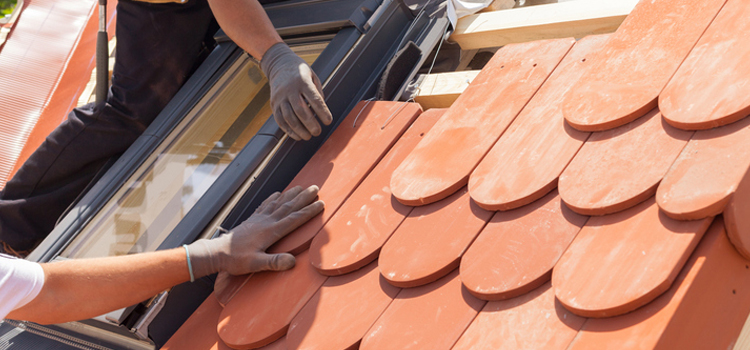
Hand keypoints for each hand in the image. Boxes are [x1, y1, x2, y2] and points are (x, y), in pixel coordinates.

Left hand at [187, 185, 323, 278]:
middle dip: (303, 197)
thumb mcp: (255, 264)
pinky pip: (265, 205)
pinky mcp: (252, 220)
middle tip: (316, 188)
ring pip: (278, 203)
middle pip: (289, 206)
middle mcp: (266, 221)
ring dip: (291, 194)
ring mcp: (259, 219)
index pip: (294, 219)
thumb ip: (273, 262)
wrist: (216, 252)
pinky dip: (273, 198)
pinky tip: (277, 194)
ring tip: (301, 187)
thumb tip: (292, 262)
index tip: (321, 203)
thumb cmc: (235, 260)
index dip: (309, 211)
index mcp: (271, 231)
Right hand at [260, 42, 332, 140]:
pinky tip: (297, 135)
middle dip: (310, 124)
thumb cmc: (300, 72)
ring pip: (288, 117)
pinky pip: (280, 119)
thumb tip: (322, 110)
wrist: (279, 64)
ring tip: (308, 136)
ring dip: (299, 130)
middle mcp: (290, 89)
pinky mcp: (273, 103)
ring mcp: (280, 97)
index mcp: (303, 81)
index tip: (328, 121)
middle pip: (300, 110)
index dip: (322, 112)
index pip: (314, 99)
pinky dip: (288, 130)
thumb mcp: (312, 76)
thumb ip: (318, 92)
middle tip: (318, 132)